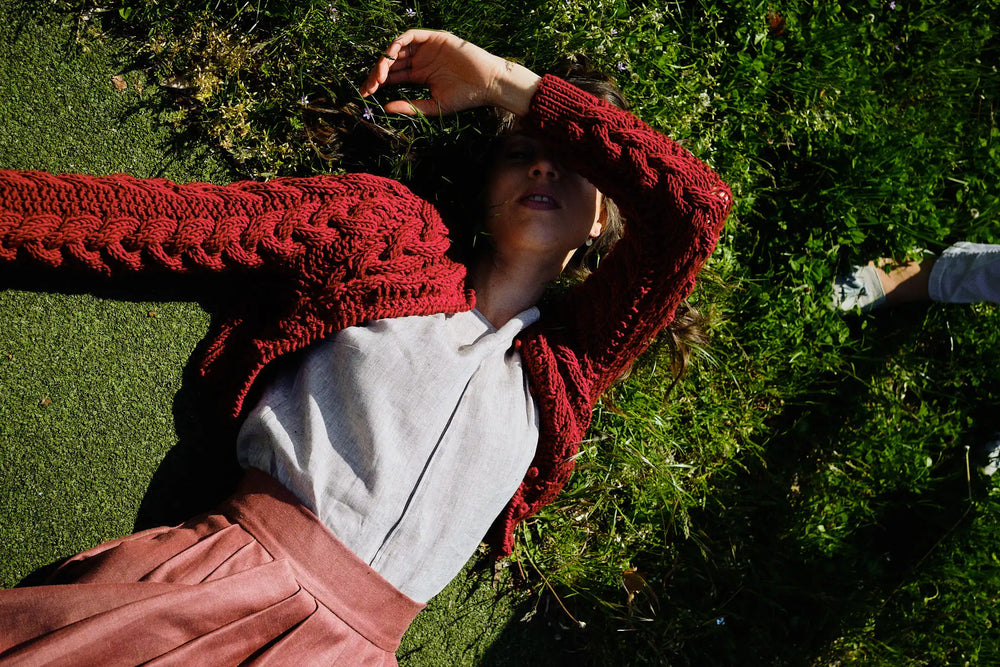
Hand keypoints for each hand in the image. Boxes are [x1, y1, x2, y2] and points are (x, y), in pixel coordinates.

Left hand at [361, 30, 539, 115]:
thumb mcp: (433, 106)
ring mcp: (427, 48)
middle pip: (391, 62)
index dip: (377, 83)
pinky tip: (391, 55)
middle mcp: (420, 60)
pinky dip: (399, 43)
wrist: (487, 84)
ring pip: (398, 48)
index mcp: (419, 75)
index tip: (366, 94)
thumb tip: (385, 107)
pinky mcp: (435, 38)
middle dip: (377, 72)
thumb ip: (410, 106)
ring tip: (379, 74)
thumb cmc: (464, 97)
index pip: (392, 76)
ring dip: (385, 58)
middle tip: (370, 86)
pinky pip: (412, 36)